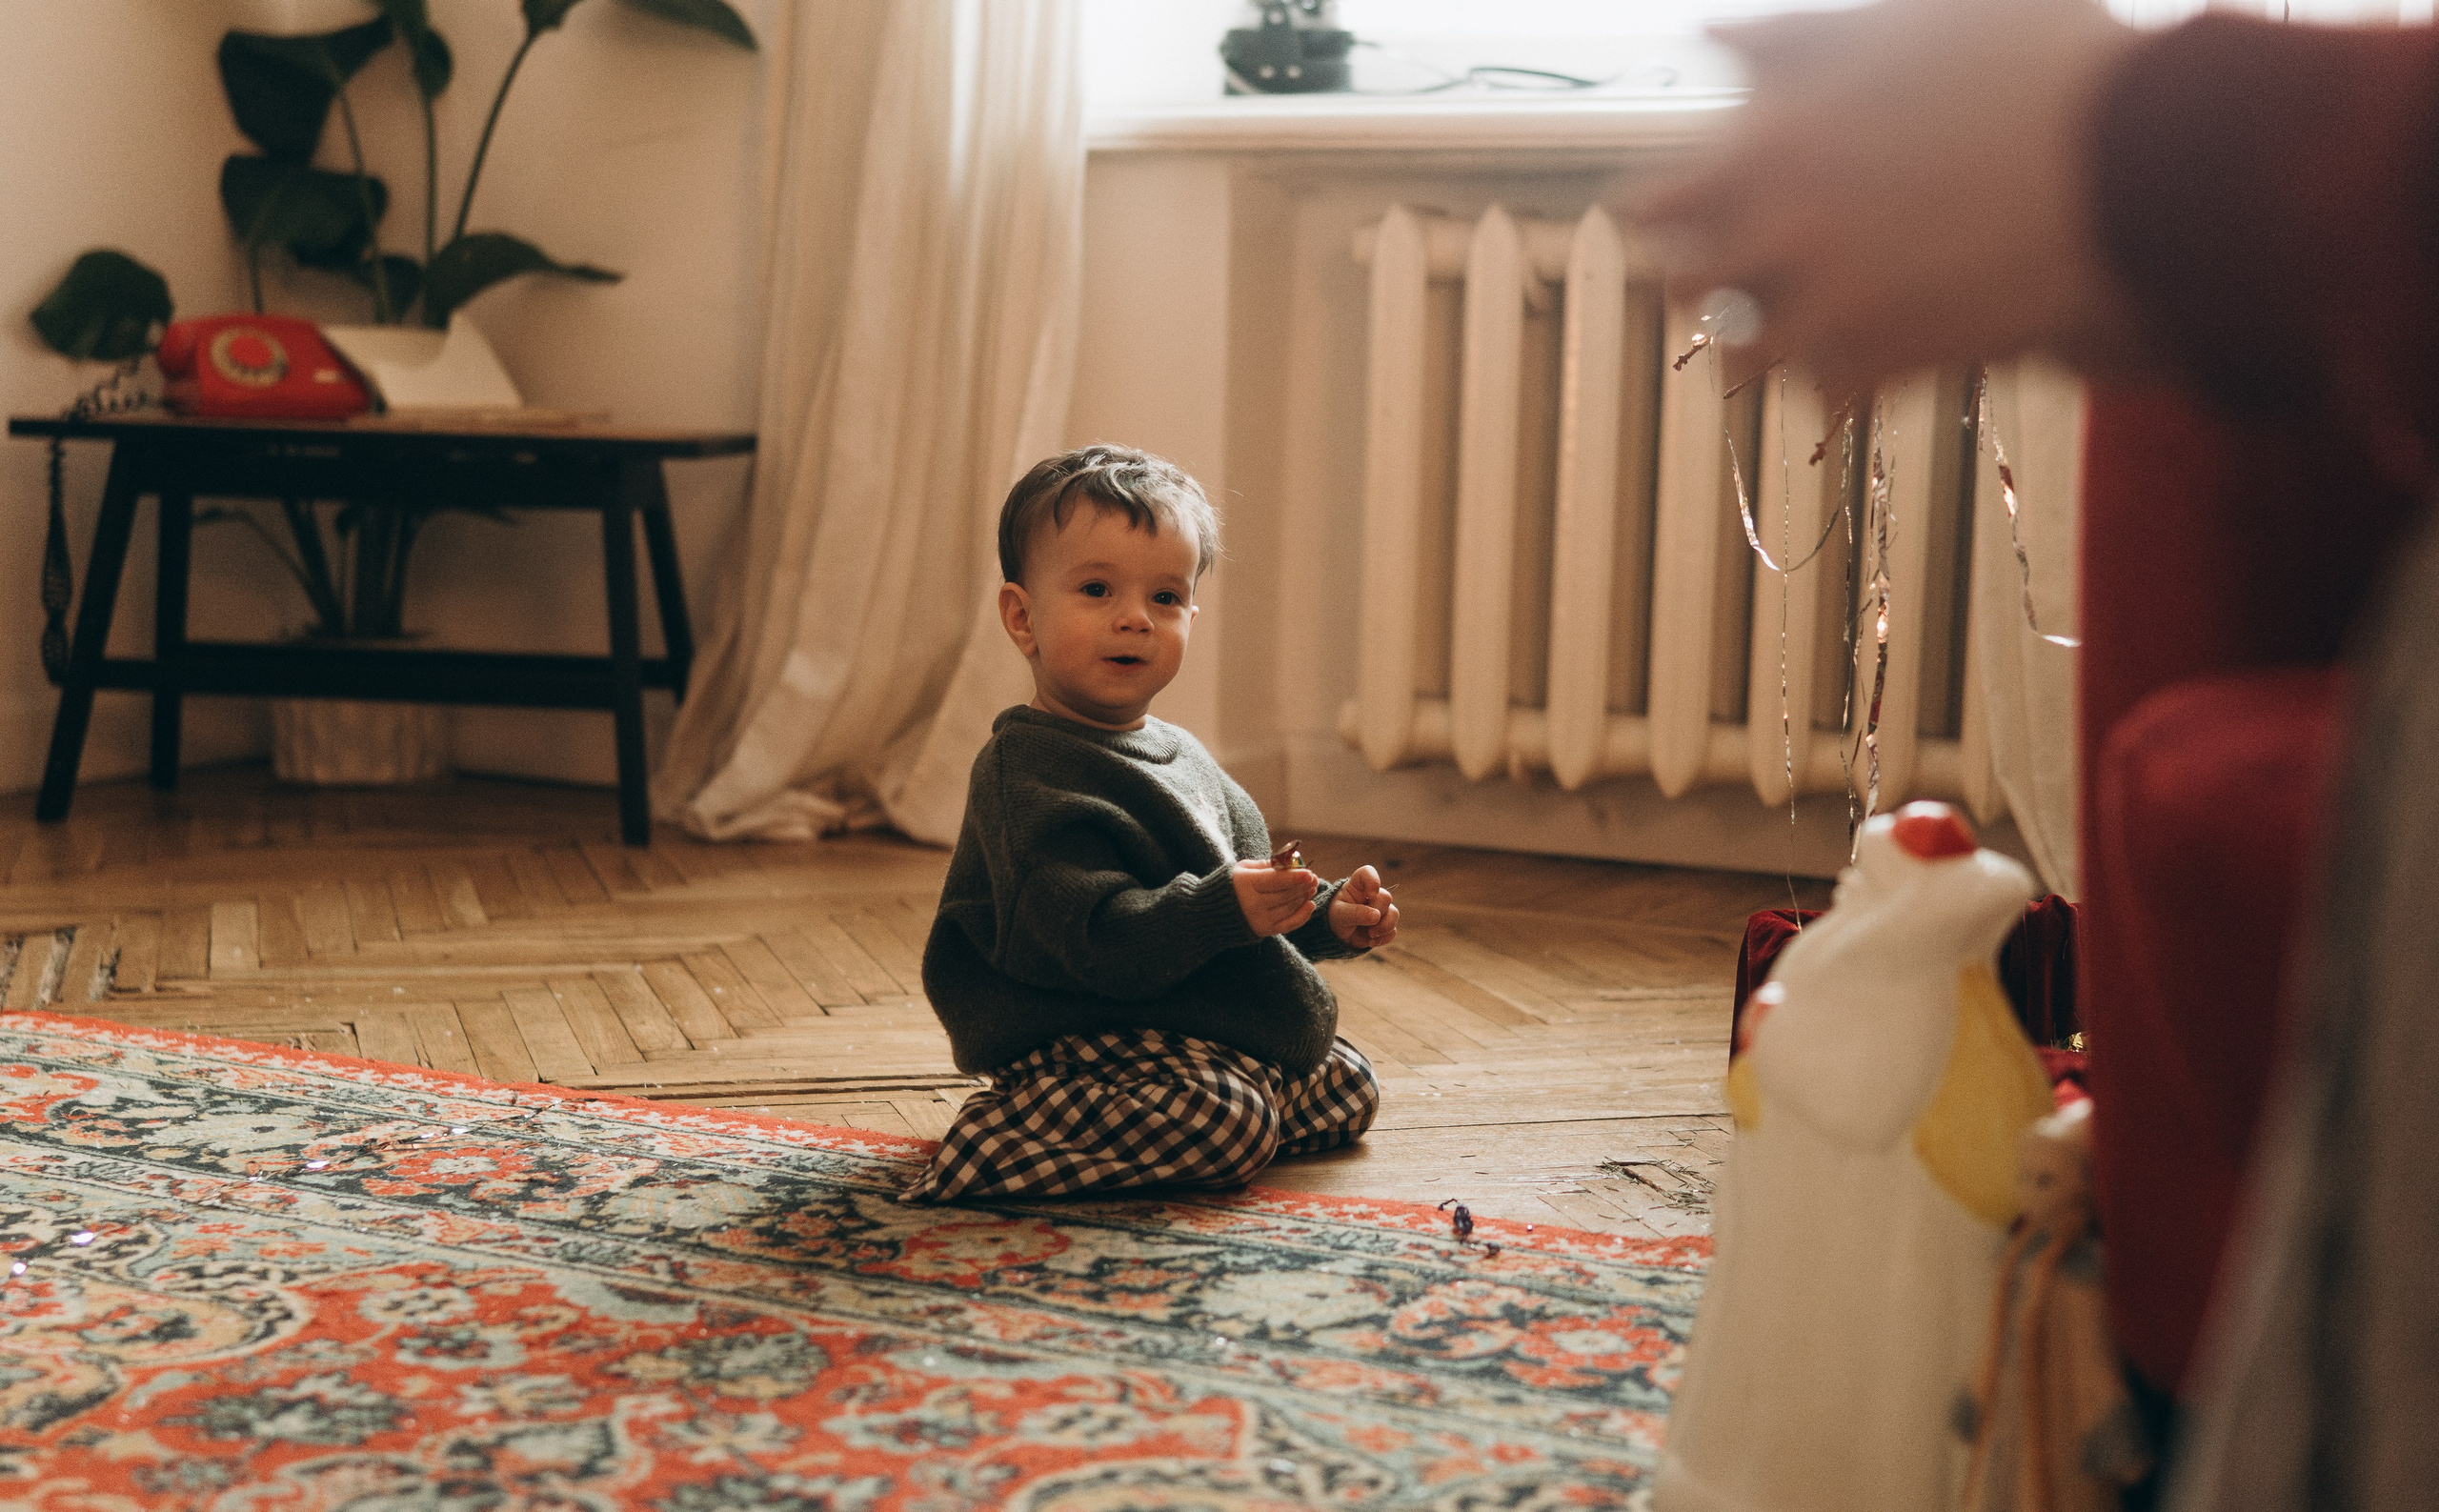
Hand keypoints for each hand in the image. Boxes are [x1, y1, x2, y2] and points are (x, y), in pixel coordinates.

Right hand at [1233, 858, 1317, 937]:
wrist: (1220, 909)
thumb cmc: (1237, 883)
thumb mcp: (1247, 868)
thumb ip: (1270, 864)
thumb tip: (1294, 863)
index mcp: (1245, 883)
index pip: (1276, 880)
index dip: (1295, 877)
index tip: (1309, 873)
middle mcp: (1251, 903)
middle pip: (1285, 894)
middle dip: (1302, 886)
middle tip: (1313, 878)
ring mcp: (1258, 919)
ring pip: (1289, 907)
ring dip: (1304, 897)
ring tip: (1312, 888)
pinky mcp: (1264, 930)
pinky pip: (1289, 924)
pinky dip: (1302, 915)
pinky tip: (1310, 904)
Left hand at [1329, 865, 1397, 949]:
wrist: (1336, 936)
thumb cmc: (1335, 917)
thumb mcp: (1340, 914)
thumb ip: (1356, 913)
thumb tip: (1376, 916)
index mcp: (1358, 886)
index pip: (1368, 873)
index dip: (1373, 880)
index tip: (1371, 894)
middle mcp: (1372, 896)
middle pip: (1385, 897)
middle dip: (1377, 911)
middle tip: (1366, 923)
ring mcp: (1380, 910)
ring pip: (1394, 913)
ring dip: (1384, 926)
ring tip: (1370, 934)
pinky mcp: (1384, 925)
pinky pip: (1393, 930)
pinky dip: (1384, 938)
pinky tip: (1371, 941)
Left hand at [1630, 0, 2143, 394]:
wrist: (2143, 160)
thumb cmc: (2035, 63)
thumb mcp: (1906, 17)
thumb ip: (1793, 38)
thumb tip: (1714, 38)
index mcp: (1762, 143)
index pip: (1648, 205)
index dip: (1658, 210)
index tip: (1665, 214)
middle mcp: (1775, 232)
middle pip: (1678, 287)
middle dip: (1696, 280)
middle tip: (1713, 277)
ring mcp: (1825, 306)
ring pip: (1738, 357)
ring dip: (1755, 343)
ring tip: (1773, 336)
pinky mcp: (1883, 363)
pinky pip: (1822, 390)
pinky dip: (1833, 376)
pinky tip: (1854, 358)